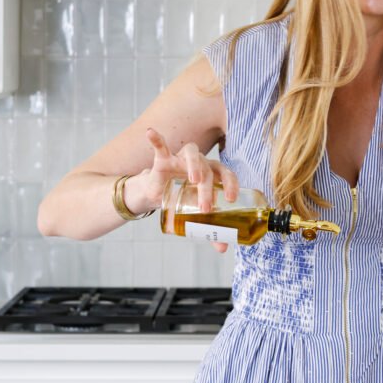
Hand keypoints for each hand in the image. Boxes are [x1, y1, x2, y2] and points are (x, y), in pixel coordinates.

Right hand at [123, 129, 238, 251]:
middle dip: (209, 188)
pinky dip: (156, 139)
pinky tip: (150, 134)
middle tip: (205, 208)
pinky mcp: (163, 159)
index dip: (231, 184)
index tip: (231, 199)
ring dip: (194, 165)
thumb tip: (223, 249)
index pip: (226, 174)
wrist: (157, 195)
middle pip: (209, 168)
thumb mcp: (196, 215)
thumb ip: (210, 229)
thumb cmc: (183, 200)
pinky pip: (160, 146)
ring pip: (192, 153)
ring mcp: (181, 159)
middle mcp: (200, 163)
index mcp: (212, 174)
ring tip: (192, 180)